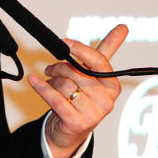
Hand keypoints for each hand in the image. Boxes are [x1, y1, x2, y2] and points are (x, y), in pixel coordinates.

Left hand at [28, 24, 127, 157]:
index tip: (64, 42)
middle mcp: (107, 100)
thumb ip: (109, 49)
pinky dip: (42, 87)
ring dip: (51, 81)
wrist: (71, 130)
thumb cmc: (84, 97)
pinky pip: (55, 98)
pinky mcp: (77, 123)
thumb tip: (123, 26)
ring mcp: (94, 114)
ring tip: (50, 83)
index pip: (98, 61)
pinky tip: (34, 81)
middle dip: (59, 67)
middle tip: (51, 69)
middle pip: (77, 72)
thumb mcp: (96, 73)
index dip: (79, 49)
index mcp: (113, 85)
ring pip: (65, 85)